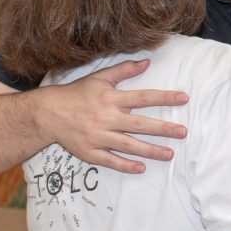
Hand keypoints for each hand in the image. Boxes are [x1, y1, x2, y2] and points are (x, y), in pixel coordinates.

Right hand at [39, 59, 188, 172]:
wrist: (47, 113)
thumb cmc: (76, 94)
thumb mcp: (100, 78)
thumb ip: (124, 70)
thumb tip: (147, 62)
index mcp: (110, 98)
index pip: (143, 97)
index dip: (164, 97)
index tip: (184, 99)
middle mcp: (106, 118)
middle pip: (139, 124)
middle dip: (163, 129)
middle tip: (183, 132)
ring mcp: (97, 137)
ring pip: (128, 145)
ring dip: (150, 150)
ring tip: (169, 154)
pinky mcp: (89, 152)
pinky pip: (109, 160)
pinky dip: (125, 165)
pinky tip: (141, 168)